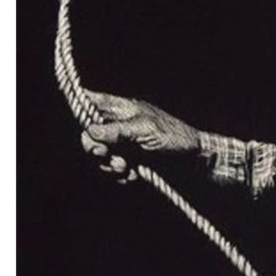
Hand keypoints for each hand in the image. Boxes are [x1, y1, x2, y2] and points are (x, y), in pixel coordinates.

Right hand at [80, 92, 200, 181]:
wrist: (195, 161)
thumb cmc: (174, 137)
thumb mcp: (144, 129)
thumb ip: (116, 130)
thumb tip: (89, 130)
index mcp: (121, 108)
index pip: (91, 100)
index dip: (80, 106)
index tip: (81, 122)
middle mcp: (118, 125)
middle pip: (89, 134)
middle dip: (93, 148)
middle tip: (104, 155)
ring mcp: (123, 145)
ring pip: (100, 156)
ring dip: (110, 165)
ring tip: (126, 167)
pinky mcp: (130, 162)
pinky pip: (113, 171)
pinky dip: (121, 175)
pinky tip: (135, 174)